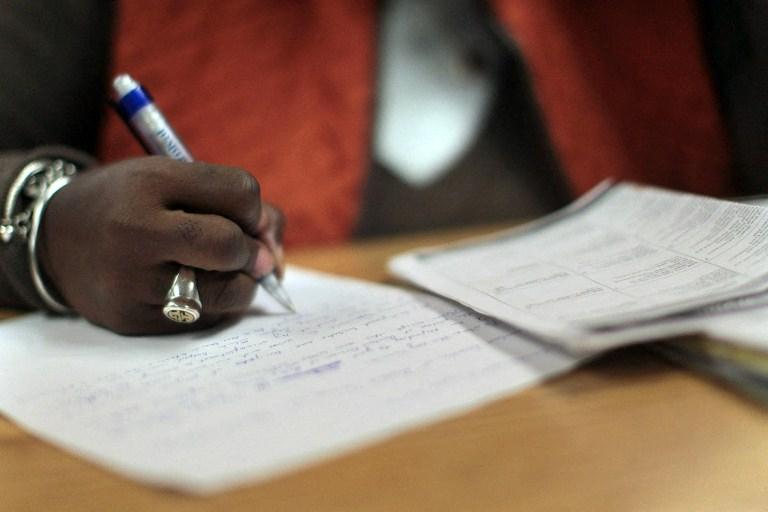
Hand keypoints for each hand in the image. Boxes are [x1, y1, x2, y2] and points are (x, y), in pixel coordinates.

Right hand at [37, 156, 284, 334]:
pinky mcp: (134, 320)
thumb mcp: (172, 178)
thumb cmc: (132, 204)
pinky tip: (195, 288)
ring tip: (223, 271)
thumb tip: (275, 257)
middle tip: (243, 251)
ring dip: (241, 282)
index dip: (254, 208)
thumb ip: (234, 202)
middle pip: (230, 245)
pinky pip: (206, 319)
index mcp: (151, 182)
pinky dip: (216, 305)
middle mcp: (136, 232)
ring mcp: (132, 282)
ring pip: (227, 291)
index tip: (243, 216)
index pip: (240, 193)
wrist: (55, 239)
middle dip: (251, 250)